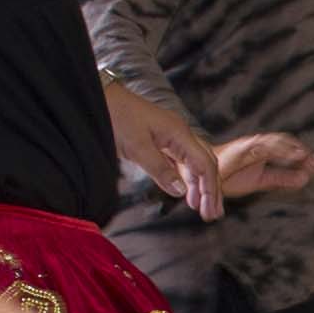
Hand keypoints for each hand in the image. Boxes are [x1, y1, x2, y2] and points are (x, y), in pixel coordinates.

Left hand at [106, 88, 224, 211]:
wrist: (101, 99)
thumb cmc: (117, 117)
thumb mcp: (137, 148)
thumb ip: (160, 170)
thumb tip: (181, 192)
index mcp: (179, 133)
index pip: (205, 164)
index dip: (209, 188)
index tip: (209, 209)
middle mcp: (180, 134)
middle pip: (205, 163)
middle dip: (211, 188)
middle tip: (212, 214)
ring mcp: (171, 136)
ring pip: (194, 163)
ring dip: (199, 185)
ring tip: (200, 207)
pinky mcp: (161, 139)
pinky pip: (180, 161)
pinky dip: (185, 177)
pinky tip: (185, 190)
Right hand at [206, 130, 313, 203]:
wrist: (203, 176)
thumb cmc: (231, 175)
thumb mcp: (261, 180)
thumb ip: (282, 178)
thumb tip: (305, 179)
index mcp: (263, 150)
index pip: (287, 149)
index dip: (303, 155)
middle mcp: (258, 144)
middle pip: (284, 143)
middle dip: (300, 151)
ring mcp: (248, 145)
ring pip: (273, 142)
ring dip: (289, 148)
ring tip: (304, 156)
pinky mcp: (239, 149)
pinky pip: (257, 146)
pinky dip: (271, 148)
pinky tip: (282, 153)